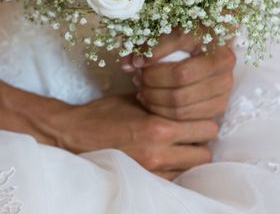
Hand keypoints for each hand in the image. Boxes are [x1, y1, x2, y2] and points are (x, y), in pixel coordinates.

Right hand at [47, 95, 218, 179]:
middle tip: (189, 133)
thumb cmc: (103, 113)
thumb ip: (164, 102)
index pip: (206, 128)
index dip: (203, 121)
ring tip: (175, 147)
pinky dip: (173, 168)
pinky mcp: (144, 180)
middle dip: (199, 142)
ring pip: (191, 169)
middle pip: (205, 153)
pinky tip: (162, 157)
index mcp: (159, 126)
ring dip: (187, 157)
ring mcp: (152, 171)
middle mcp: (160, 152)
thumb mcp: (135, 98)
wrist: (73, 134)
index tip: (196, 117)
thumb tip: (187, 99)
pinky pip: (174, 178)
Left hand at [124, 32, 236, 120]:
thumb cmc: (182, 37)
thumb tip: (129, 65)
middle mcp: (224, 63)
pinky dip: (164, 113)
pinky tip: (153, 102)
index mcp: (212, 37)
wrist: (205, 48)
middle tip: (138, 78)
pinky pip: (186, 118)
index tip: (137, 62)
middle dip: (152, 81)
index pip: (178, 48)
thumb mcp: (165, 32)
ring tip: (142, 90)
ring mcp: (225, 87)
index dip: (153, 56)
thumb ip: (145, 45)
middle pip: (180, 78)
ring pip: (181, 102)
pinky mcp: (219, 106)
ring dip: (155, 99)